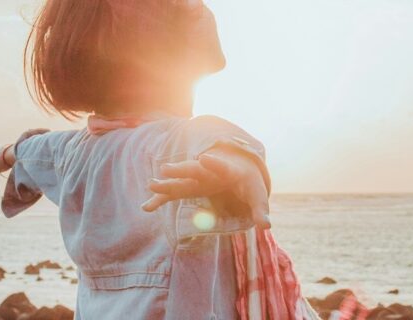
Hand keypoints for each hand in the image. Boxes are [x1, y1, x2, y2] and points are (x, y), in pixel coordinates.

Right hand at [142, 149, 270, 228]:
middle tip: (165, 168)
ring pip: (180, 180)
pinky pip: (174, 193)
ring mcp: (198, 179)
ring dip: (166, 183)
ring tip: (150, 185)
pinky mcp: (191, 187)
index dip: (214, 163)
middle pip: (194, 170)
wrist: (238, 167)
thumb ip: (260, 210)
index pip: (221, 166)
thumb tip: (266, 226)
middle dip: (180, 169)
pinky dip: (161, 198)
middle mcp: (209, 172)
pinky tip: (147, 207)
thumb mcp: (257, 195)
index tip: (204, 158)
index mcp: (228, 171)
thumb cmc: (249, 182)